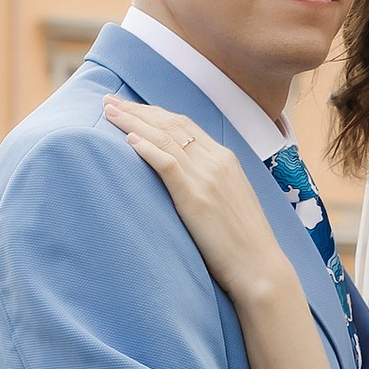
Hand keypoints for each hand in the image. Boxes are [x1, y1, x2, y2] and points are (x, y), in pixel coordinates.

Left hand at [105, 99, 296, 311]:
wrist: (260, 267)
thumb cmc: (243, 243)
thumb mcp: (229, 201)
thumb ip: (209, 183)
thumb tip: (183, 179)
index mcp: (225, 159)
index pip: (184, 125)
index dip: (154, 113)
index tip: (130, 108)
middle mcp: (217, 161)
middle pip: (171, 124)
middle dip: (137, 110)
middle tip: (109, 101)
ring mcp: (207, 177)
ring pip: (164, 138)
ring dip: (133, 122)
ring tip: (108, 112)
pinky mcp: (196, 198)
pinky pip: (167, 164)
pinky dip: (146, 149)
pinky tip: (127, 140)